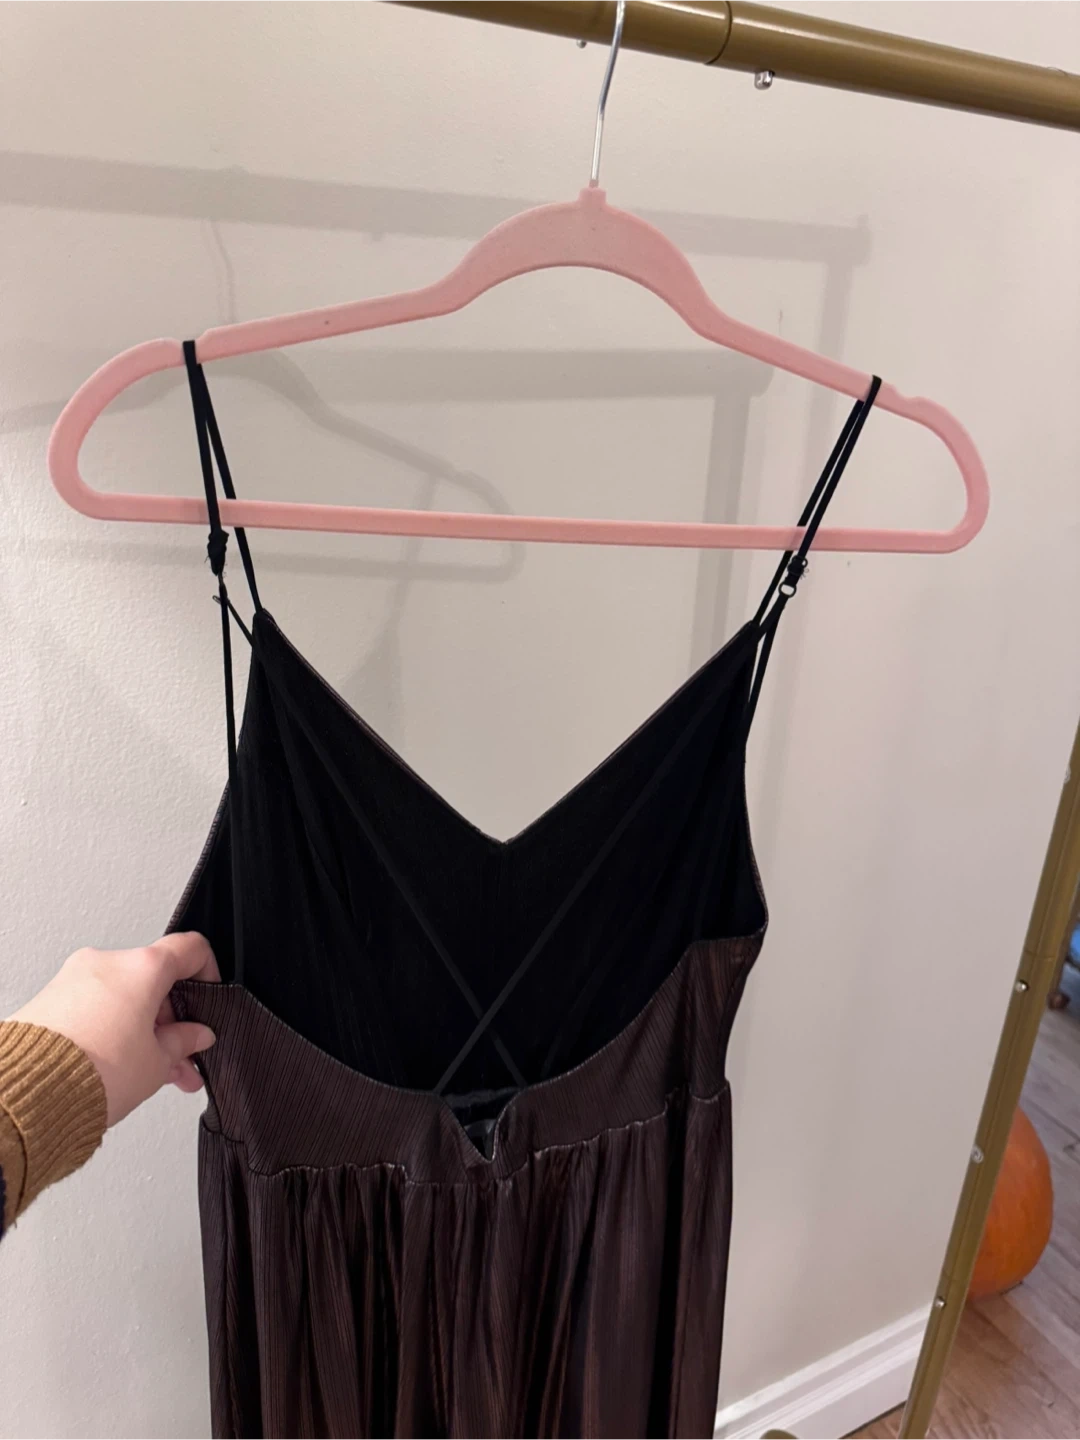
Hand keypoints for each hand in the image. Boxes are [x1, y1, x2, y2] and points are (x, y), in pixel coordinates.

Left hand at [10, 933, 220, 1127]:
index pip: (190, 949)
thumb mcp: (157, 1063)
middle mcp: (107, 964)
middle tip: (180, 1053)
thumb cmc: (91, 1072)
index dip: (208, 972)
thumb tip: (194, 1036)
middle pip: (154, 981)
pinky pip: (95, 1007)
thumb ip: (182, 1043)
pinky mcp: (51, 1000)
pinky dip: (112, 1029)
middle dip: (170, 1019)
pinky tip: (121, 1064)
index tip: (208, 997)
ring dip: (142, 1030)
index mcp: (142, 967)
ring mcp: (75, 979)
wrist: (31, 1094)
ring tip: (151, 1072)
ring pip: (124, 998)